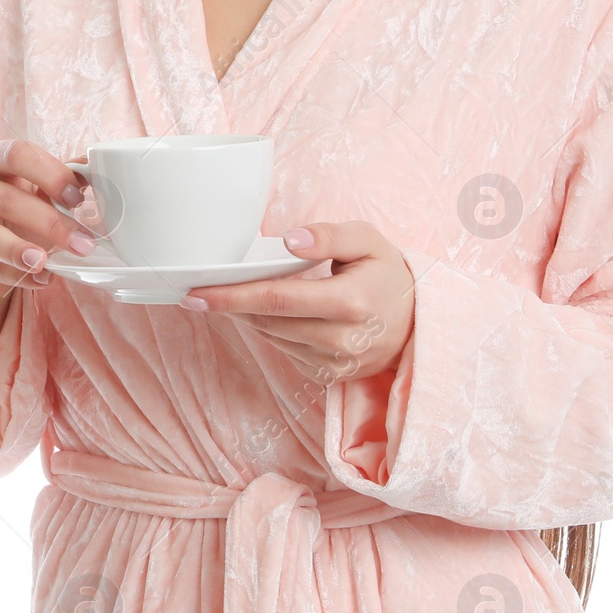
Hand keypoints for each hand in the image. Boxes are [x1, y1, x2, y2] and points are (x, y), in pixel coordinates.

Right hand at [0, 139, 95, 304]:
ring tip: (47, 262)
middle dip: (51, 222)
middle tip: (83, 242)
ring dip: (23, 251)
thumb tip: (93, 170)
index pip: (16, 154)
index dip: (50, 174)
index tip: (78, 197)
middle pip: (7, 199)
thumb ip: (62, 179)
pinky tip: (41, 279)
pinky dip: (17, 276)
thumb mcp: (36, 190)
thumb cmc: (13, 213)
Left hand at [179, 221, 415, 383]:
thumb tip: (289, 240)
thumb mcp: (367, 240)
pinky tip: (278, 313)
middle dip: (232, 305)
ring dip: (252, 316)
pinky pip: (286, 351)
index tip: (195, 295)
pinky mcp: (329, 377)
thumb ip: (329, 236)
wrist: (418, 322)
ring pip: (272, 337)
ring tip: (245, 294)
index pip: (276, 299)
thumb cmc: (388, 273)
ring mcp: (335, 363)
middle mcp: (341, 339)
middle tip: (202, 291)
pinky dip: (274, 330)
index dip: (231, 297)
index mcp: (350, 301)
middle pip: (267, 321)